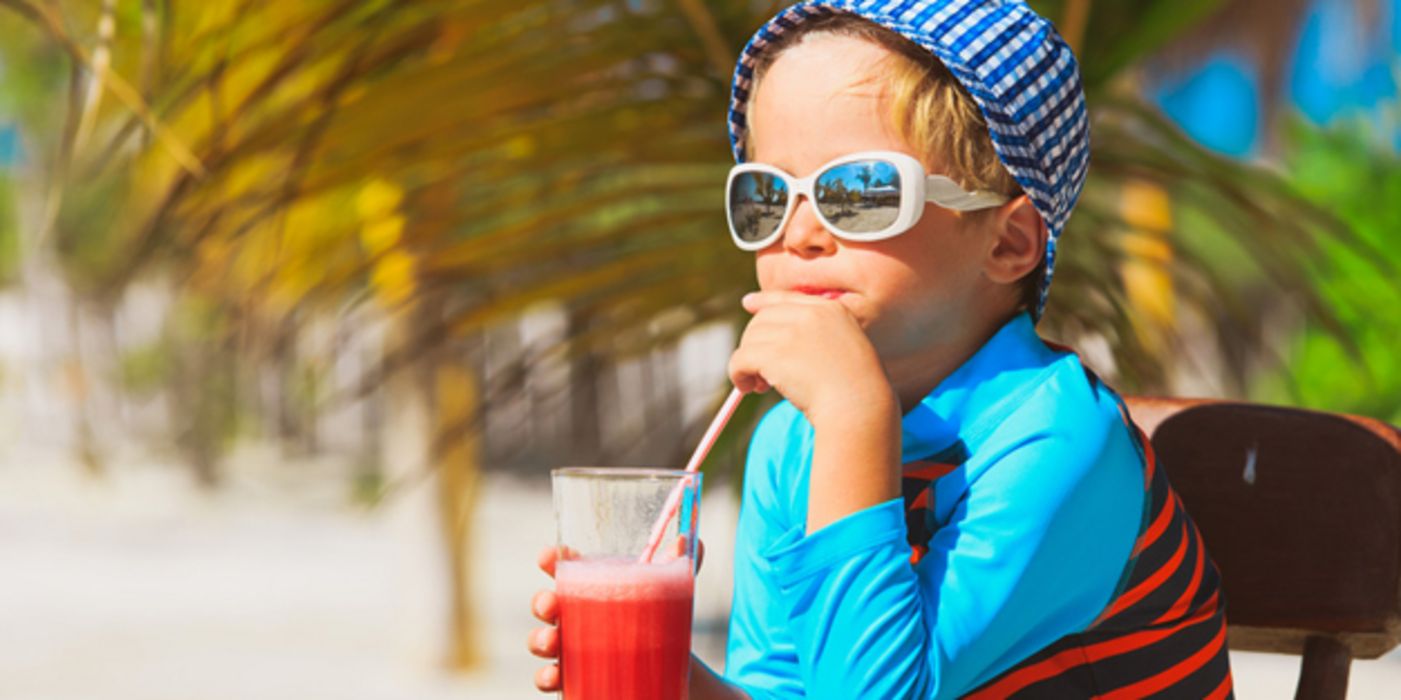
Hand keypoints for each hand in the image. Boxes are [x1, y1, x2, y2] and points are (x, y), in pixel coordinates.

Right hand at [528, 539, 704, 693]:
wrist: (667, 668)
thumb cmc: (656, 620)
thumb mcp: (669, 593)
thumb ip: (678, 566)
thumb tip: (686, 541)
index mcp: (592, 588)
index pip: (566, 568)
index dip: (552, 559)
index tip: (548, 555)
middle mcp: (575, 616)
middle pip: (547, 604)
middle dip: (542, 601)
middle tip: (550, 603)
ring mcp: (572, 647)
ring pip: (542, 641)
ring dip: (539, 639)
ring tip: (552, 642)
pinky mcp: (575, 677)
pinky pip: (550, 679)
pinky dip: (545, 678)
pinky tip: (554, 678)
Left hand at [729, 291, 894, 425]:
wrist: (859, 408)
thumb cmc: (855, 389)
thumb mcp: (846, 348)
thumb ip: (819, 335)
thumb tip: (777, 334)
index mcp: (832, 310)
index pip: (787, 298)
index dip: (764, 301)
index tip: (748, 304)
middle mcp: (811, 314)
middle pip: (763, 319)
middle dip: (756, 343)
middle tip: (761, 373)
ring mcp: (793, 333)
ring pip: (750, 340)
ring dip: (748, 362)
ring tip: (760, 385)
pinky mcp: (775, 354)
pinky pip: (740, 358)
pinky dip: (737, 374)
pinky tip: (748, 387)